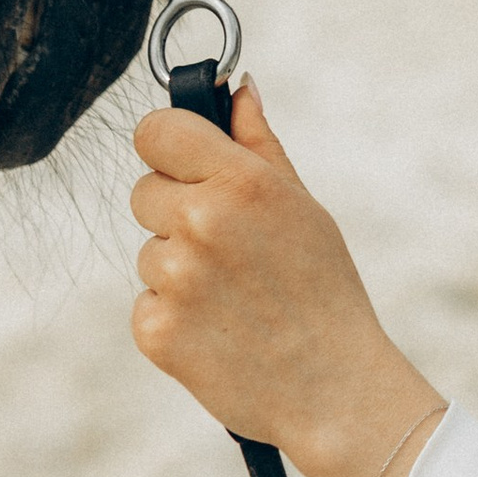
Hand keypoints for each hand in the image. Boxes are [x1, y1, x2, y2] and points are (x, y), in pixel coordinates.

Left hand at [130, 85, 441, 476]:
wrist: (333, 389)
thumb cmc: (324, 291)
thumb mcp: (303, 207)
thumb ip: (258, 143)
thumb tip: (236, 88)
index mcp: (241, 181)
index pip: (155, 130)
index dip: (167, 145)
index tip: (182, 162)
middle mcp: (201, 221)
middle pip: (144, 190)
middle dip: (175, 212)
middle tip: (228, 249)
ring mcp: (173, 278)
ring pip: (147, 251)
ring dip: (178, 269)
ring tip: (233, 298)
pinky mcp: (154, 329)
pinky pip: (144, 302)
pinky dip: (172, 316)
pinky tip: (218, 330)